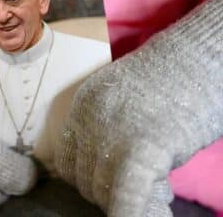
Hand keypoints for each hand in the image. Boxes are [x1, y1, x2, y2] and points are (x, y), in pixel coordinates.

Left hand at [55, 0, 222, 216]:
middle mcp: (89, 121)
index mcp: (82, 107)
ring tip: (155, 190)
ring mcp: (112, 135)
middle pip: (84, 179)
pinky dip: (129, 213)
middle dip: (107, 190)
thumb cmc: (163, 77)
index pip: (67, 160)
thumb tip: (101, 161)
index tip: (105, 181)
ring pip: (103, 191)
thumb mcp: (118, 96)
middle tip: (136, 186)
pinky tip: (152, 214)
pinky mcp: (143, 150)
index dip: (85, 177)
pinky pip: (126, 196)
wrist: (192, 57)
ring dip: (124, 200)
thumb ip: (103, 125)